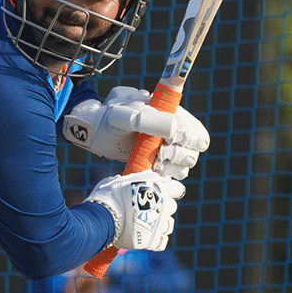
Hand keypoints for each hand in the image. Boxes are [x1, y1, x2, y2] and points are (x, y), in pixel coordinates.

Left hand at [62, 87, 209, 180]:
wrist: (94, 131)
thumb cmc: (109, 118)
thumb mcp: (124, 116)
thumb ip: (148, 120)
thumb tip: (174, 129)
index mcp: (172, 116)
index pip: (196, 133)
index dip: (190, 141)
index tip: (170, 143)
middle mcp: (172, 133)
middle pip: (193, 152)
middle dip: (180, 156)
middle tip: (161, 154)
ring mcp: (165, 149)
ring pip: (184, 167)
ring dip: (172, 168)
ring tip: (155, 163)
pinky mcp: (155, 164)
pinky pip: (169, 176)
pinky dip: (163, 177)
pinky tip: (150, 171)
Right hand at [85, 170, 183, 251]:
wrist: (103, 216)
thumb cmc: (109, 195)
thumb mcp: (119, 181)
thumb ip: (131, 181)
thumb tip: (128, 179)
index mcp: (158, 189)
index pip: (177, 189)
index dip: (170, 190)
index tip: (161, 191)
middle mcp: (163, 206)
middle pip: (172, 207)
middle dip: (163, 207)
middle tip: (148, 208)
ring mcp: (159, 224)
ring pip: (169, 225)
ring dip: (160, 224)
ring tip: (147, 223)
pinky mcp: (152, 240)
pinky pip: (161, 243)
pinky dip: (156, 240)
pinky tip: (148, 237)